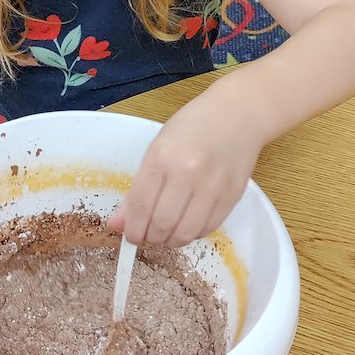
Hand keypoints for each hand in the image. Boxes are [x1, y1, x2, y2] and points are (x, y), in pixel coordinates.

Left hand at [107, 94, 263, 245]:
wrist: (238, 113)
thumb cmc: (194, 126)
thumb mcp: (158, 148)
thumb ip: (137, 188)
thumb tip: (117, 224)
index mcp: (162, 156)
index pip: (140, 205)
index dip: (132, 229)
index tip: (130, 235)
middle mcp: (187, 172)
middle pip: (161, 223)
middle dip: (149, 237)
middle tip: (148, 236)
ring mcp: (213, 186)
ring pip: (185, 232)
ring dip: (171, 240)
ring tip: (167, 233)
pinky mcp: (232, 196)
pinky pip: (207, 229)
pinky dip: (193, 234)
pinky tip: (187, 224)